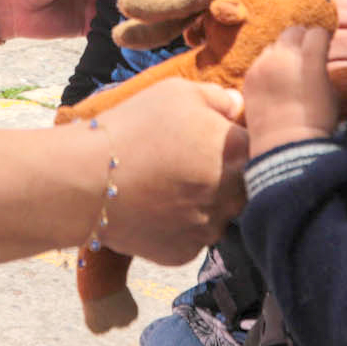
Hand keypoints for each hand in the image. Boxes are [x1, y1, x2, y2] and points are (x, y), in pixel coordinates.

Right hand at [93, 80, 248, 263]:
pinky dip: (182, 225)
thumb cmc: (132, 127)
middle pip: (245, 185)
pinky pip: (194, 237)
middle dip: (228, 174)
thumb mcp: (176, 92)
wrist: (86, 180)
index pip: (259, 147)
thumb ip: (218, 97)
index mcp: (236, 152)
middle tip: (193, 162)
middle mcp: (231, 195)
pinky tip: (158, 207)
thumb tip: (238, 105)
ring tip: (171, 184)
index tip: (217, 137)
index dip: (239, 141)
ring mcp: (208, 228)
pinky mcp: (185, 253)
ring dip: (207, 202)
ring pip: (220, 215)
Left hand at [243, 26, 340, 155]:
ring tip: (289, 68)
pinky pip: (260, 61)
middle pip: (294, 31)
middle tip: (307, 52)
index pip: (317, 32)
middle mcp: (284, 55)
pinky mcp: (249, 76)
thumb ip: (322, 68)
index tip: (325, 46)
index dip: (323, 39)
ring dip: (284, 51)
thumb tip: (318, 60)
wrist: (284, 145)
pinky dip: (269, 65)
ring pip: (275, 45)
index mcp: (309, 57)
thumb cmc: (316, 121)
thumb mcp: (331, 92)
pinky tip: (274, 81)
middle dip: (303, 38)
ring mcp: (263, 64)